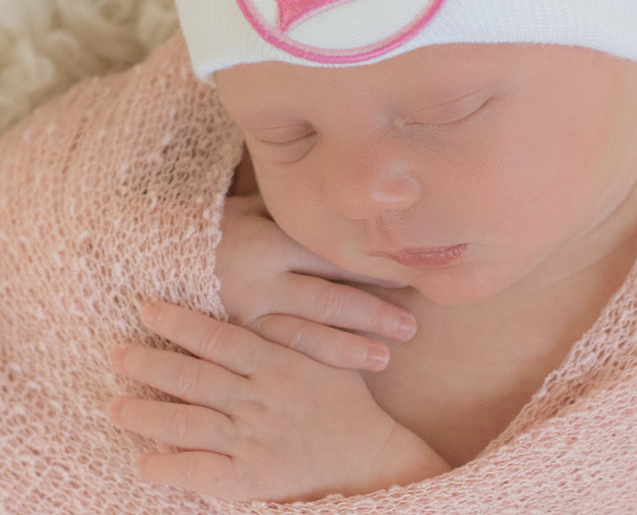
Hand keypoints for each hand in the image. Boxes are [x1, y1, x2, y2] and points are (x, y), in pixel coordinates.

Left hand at [108, 302, 450, 502]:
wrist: (369, 459)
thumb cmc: (348, 404)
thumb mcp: (328, 357)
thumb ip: (296, 332)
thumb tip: (265, 309)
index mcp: (274, 364)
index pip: (218, 338)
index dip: (180, 324)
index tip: (148, 311)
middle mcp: (256, 398)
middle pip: (193, 378)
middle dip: (150, 364)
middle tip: (115, 353)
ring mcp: (250, 440)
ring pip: (188, 423)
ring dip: (147, 413)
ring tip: (115, 406)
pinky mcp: (249, 478)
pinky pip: (200, 471)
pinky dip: (170, 467)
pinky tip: (144, 462)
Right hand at [217, 192, 415, 371]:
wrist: (150, 254)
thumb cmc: (212, 227)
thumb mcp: (250, 209)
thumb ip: (292, 216)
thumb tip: (343, 213)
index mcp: (270, 241)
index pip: (331, 257)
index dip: (370, 270)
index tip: (404, 278)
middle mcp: (261, 279)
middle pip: (327, 298)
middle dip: (371, 314)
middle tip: (410, 327)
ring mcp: (245, 313)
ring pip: (305, 334)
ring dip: (347, 347)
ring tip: (384, 358)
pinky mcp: (232, 339)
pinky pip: (276, 355)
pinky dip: (309, 366)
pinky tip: (336, 377)